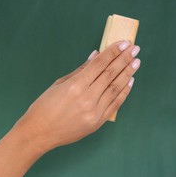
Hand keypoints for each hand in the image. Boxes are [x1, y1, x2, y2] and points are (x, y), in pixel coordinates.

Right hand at [12, 40, 140, 153]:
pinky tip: (130, 81)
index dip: (113, 52)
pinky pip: (115, 104)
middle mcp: (87, 98)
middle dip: (124, 59)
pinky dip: (124, 92)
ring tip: (136, 62)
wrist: (39, 133)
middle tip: (135, 48)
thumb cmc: (45, 106)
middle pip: (111, 75)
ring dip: (127, 74)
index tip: (123, 43)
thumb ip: (81, 70)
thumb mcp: (59, 84)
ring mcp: (94, 112)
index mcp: (75, 86)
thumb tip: (96, 55)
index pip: (100, 64)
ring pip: (115, 89)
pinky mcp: (98, 122)